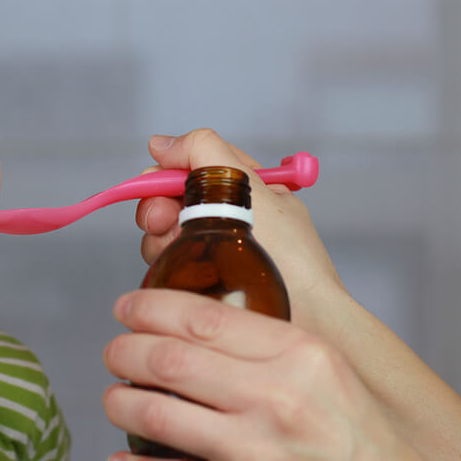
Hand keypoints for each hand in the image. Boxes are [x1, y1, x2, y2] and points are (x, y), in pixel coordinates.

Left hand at [101, 289, 460, 460]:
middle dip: (124, 351)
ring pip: (156, 413)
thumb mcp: (329, 373)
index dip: (150, 308)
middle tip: (114, 351)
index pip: (203, 317)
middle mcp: (275, 398)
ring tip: (114, 397)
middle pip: (168, 359)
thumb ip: (269, 346)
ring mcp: (254, 452)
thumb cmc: (362, 443)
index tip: (128, 307)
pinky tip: (122, 459)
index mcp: (299, 355)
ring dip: (120, 402)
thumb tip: (197, 325)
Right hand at [136, 129, 346, 332]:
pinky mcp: (203, 283)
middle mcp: (226, 217)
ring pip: (163, 235)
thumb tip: (160, 144)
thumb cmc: (291, 256)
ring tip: (181, 255)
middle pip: (170, 201)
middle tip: (165, 224)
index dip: (166, 175)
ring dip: (161, 242)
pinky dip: (167, 267)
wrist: (306, 317)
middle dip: (158, 210)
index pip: (190, 167)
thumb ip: (204, 151)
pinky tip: (183, 276)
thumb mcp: (251, 185)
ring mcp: (213, 252)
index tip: (154, 186)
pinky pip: (168, 266)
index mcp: (243, 187)